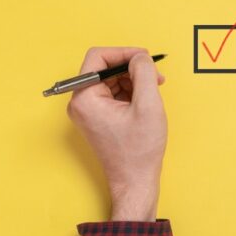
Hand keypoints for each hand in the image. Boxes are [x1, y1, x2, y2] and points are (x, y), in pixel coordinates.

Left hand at [66, 47, 167, 220]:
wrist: (135, 182)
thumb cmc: (139, 151)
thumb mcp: (148, 105)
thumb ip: (144, 72)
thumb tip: (140, 57)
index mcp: (84, 98)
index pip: (98, 57)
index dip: (124, 53)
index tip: (145, 58)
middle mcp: (80, 103)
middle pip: (105, 68)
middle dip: (132, 68)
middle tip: (155, 77)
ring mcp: (88, 111)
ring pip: (111, 80)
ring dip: (133, 80)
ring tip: (153, 90)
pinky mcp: (97, 117)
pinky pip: (113, 93)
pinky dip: (131, 92)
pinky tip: (146, 101)